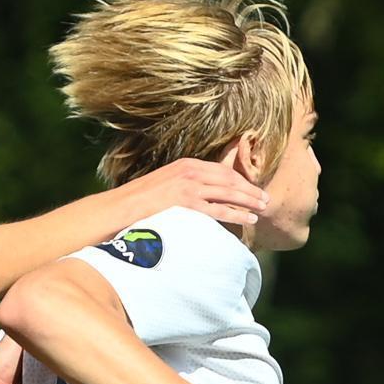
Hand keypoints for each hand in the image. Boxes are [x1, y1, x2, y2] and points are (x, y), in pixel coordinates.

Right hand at [108, 158, 267, 228]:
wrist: (117, 209)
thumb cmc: (138, 202)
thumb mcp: (163, 185)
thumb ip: (181, 185)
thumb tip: (196, 197)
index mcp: (185, 164)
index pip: (221, 170)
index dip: (241, 179)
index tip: (253, 187)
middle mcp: (190, 171)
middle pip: (230, 179)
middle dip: (250, 189)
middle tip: (266, 198)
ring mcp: (188, 187)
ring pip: (228, 192)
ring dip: (249, 200)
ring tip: (263, 209)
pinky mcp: (186, 203)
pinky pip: (219, 209)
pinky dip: (237, 214)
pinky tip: (248, 219)